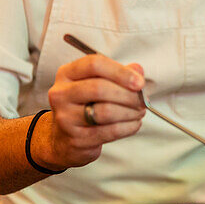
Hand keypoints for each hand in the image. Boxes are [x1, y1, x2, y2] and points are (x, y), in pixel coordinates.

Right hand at [35, 55, 145, 169]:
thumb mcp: (96, 84)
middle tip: (142, 100)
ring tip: (139, 112)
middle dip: (128, 94)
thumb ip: (118, 74)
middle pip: (99, 88)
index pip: (94, 64)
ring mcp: (66, 117)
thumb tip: (138, 71)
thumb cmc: (84, 106)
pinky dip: (128, 127)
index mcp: (67, 74)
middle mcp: (61, 94)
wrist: (64, 139)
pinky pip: (109, 131)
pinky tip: (133, 123)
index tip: (139, 81)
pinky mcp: (76, 138)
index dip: (120, 72)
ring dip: (130, 112)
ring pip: (105, 111)